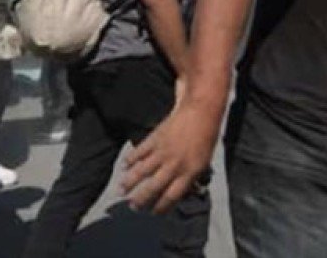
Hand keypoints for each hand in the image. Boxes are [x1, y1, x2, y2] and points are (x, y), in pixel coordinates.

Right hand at [121, 98, 218, 214]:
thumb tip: (182, 192)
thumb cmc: (205, 138)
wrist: (200, 114)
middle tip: (132, 206)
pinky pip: (140, 151)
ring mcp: (163, 151)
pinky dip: (131, 158)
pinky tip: (124, 165)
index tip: (153, 212)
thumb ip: (191, 178)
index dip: (160, 207)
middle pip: (154, 187)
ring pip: (142, 171)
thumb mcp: (203, 163)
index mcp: (188, 173)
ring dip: (130, 181)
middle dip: (141, 199)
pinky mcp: (155, 138)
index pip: (171, 196)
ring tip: (121, 189)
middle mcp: (174, 165)